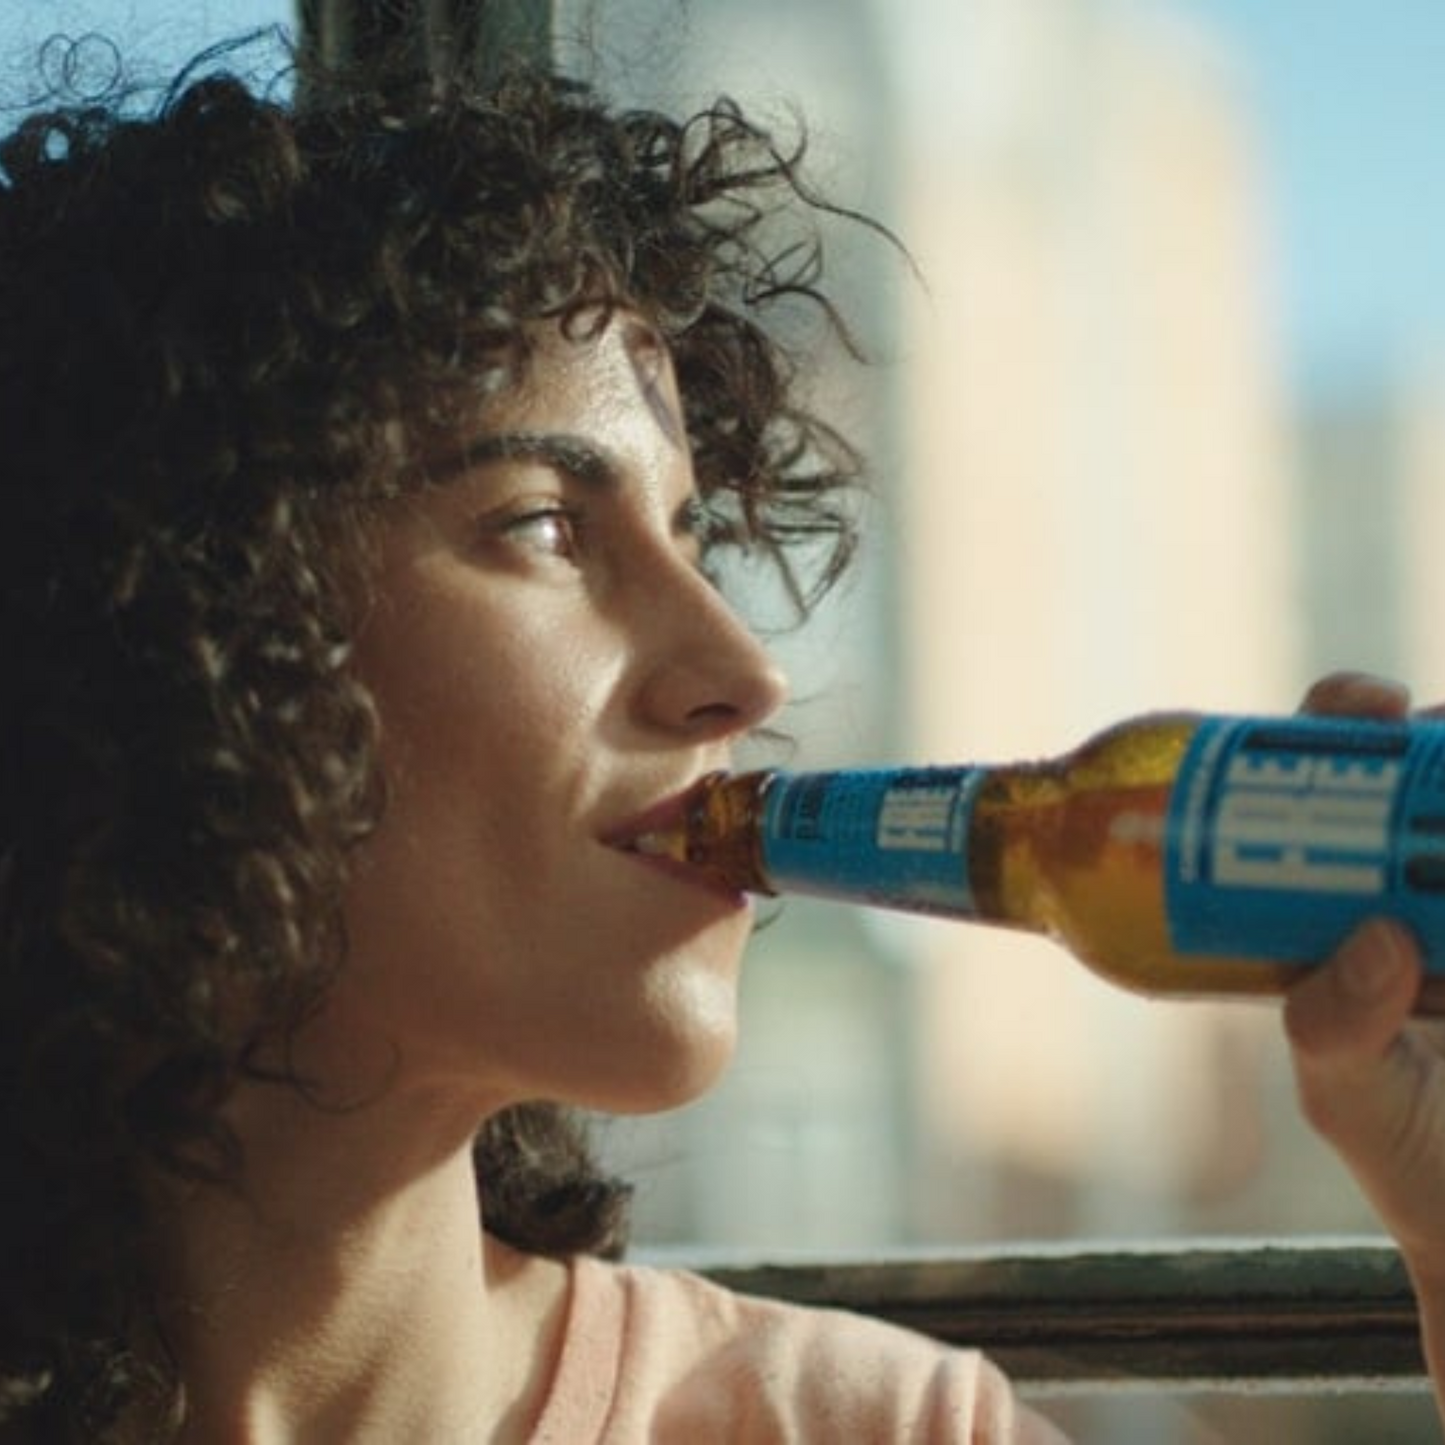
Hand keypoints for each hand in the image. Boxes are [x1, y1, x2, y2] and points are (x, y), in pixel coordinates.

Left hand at [1285, 673, 1444, 1403]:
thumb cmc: (1419, 1167)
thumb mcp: (1350, 1099)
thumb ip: (1337, 1030)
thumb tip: (1373, 940)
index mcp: (1348, 909)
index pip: (1334, 791)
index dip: (1338, 730)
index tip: (1359, 706)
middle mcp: (1426, 893)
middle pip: (1429, 775)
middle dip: (1432, 732)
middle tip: (1432, 719)